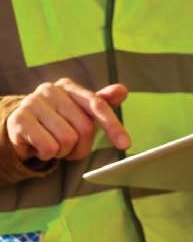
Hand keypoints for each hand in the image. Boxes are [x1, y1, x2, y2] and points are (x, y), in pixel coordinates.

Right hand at [6, 78, 129, 161]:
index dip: (113, 125)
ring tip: (54, 144)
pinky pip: (49, 147)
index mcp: (69, 86)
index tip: (125, 143)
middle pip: (85, 127)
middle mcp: (51, 90)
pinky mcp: (19, 120)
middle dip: (82, 145)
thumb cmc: (57, 120)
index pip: (97, 105)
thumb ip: (101, 103)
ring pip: (67, 140)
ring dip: (64, 151)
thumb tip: (122, 90)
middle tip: (71, 146)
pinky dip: (48, 154)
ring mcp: (33, 103)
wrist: (19, 128)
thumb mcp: (80, 112)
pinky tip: (40, 147)